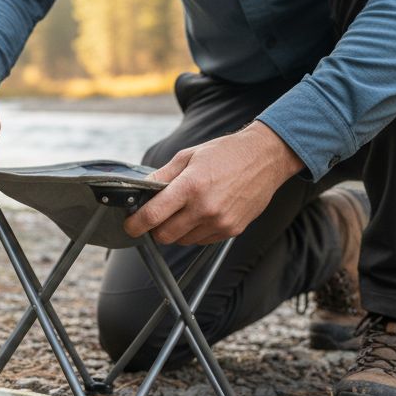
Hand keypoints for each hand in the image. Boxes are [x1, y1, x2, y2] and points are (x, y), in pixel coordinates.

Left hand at [124, 122, 304, 244]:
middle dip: (155, 229)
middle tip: (157, 216)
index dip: (136, 224)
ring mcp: (220, 222)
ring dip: (176, 231)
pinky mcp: (231, 230)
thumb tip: (141, 190)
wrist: (265, 158)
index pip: (153, 216)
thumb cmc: (226, 153)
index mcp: (190, 186)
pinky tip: (202, 213)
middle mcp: (205, 208)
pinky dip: (195, 232)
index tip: (130, 226)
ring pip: (183, 241)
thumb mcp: (188, 156)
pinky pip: (202, 241)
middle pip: (165, 236)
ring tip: (185, 210)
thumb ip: (162, 176)